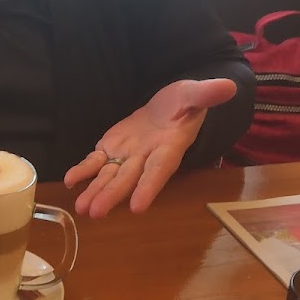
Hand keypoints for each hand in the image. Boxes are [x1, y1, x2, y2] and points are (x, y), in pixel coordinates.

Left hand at [64, 78, 236, 217]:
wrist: (169, 105)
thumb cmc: (186, 102)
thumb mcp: (195, 94)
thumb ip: (206, 94)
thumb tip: (228, 86)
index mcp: (169, 147)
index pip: (159, 170)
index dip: (148, 188)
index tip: (138, 207)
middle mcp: (147, 157)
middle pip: (128, 179)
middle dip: (112, 195)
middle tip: (95, 213)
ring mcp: (127, 156)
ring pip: (109, 176)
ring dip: (95, 191)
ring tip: (81, 209)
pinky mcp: (112, 148)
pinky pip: (96, 162)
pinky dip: (84, 171)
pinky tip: (71, 181)